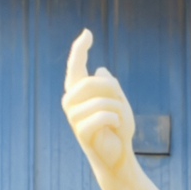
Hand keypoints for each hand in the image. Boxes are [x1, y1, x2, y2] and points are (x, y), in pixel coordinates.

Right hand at [62, 29, 134, 173]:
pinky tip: (115, 128)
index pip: (76, 66)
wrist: (118, 156)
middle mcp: (70, 101)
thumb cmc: (118, 129)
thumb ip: (110, 86)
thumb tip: (101, 70)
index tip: (88, 33)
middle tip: (120, 106)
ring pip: (102, 99)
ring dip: (118, 109)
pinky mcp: (81, 131)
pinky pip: (104, 115)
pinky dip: (116, 120)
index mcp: (78, 92)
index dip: (81, 49)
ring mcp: (73, 116)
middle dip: (114, 91)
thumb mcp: (119, 102)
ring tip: (117, 121)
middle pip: (95, 81)